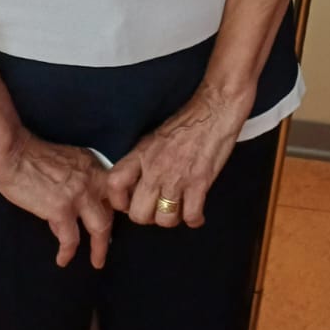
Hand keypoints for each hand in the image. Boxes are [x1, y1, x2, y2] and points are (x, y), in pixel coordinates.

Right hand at [0, 130, 112, 267]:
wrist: (12, 153)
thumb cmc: (29, 155)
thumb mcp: (64, 161)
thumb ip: (75, 180)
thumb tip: (75, 207)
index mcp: (91, 164)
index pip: (112, 189)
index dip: (113, 206)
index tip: (112, 219)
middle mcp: (91, 177)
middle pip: (111, 209)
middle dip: (111, 231)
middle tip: (109, 245)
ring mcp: (78, 194)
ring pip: (100, 227)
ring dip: (99, 247)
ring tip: (97, 261)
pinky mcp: (62, 209)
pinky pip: (70, 239)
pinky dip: (67, 252)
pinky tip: (63, 259)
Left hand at [105, 82, 253, 229]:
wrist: (214, 110)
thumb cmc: (187, 122)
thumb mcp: (155, 137)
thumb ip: (143, 160)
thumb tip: (136, 184)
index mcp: (141, 154)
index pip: (115, 183)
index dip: (118, 201)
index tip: (128, 204)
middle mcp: (155, 168)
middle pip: (139, 213)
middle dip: (148, 217)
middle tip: (157, 210)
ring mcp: (177, 178)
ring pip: (165, 219)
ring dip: (171, 219)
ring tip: (178, 211)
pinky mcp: (199, 183)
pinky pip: (191, 215)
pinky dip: (194, 219)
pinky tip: (196, 215)